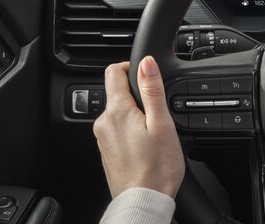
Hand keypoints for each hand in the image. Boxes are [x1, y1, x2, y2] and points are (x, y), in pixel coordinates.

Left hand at [93, 56, 184, 197]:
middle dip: (138, 95)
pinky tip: (146, 145)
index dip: (131, 67)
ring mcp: (103, 138)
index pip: (113, 71)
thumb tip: (146, 62)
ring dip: (136, 115)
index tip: (147, 76)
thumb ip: (152, 90)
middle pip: (117, 93)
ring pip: (119, 113)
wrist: (143, 202)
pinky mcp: (107, 151)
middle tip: (159, 112)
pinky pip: (118, 130)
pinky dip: (132, 130)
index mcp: (117, 111)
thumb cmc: (157, 168)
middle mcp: (104, 123)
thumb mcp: (162, 123)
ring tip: (155, 132)